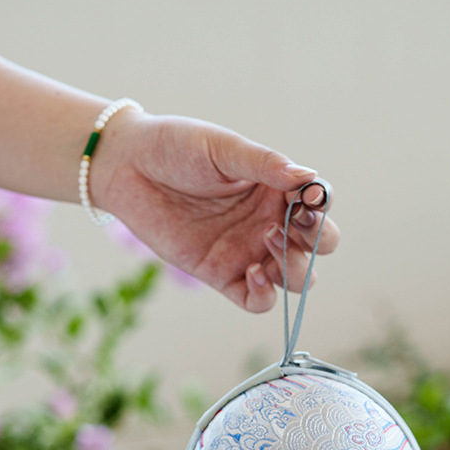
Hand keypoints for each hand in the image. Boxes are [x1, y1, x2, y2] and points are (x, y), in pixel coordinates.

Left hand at [95, 114, 339, 311]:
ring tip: (265, 240)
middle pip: (319, 246)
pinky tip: (252, 274)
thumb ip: (265, 164)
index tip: (308, 198)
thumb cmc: (176, 147)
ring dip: (294, 267)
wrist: (128, 166)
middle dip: (318, 240)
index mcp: (277, 189)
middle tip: (292, 223)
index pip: (320, 206)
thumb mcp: (223, 148)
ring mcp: (249, 251)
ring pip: (296, 278)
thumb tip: (307, 179)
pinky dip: (265, 295)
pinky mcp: (222, 276)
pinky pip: (258, 301)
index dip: (322, 207)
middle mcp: (270, 221)